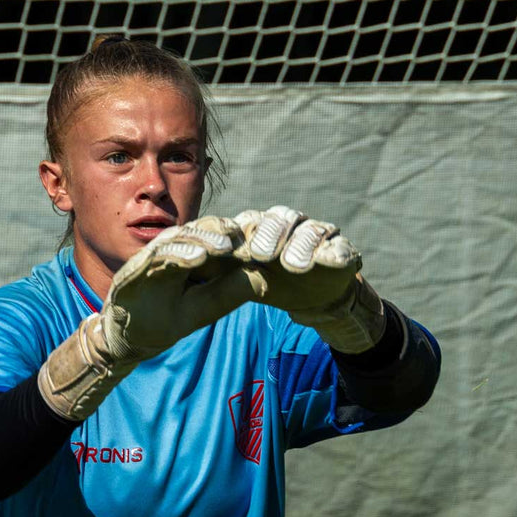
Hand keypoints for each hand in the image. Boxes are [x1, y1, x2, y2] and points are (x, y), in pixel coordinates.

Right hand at [102, 216, 255, 358]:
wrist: (126, 339)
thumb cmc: (164, 319)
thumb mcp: (202, 310)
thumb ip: (228, 293)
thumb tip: (266, 279)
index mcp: (191, 256)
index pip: (216, 239)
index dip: (238, 237)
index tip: (262, 241)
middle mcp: (172, 251)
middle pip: (200, 231)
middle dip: (223, 231)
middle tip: (246, 234)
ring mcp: (152, 257)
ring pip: (180, 238)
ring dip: (203, 239)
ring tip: (225, 245)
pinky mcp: (135, 268)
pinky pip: (157, 256)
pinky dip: (177, 254)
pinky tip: (196, 257)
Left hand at [231, 206, 385, 352]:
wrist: (314, 297)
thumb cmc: (271, 283)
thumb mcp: (238, 283)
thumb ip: (217, 275)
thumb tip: (176, 268)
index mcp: (258, 230)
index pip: (245, 223)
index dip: (232, 234)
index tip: (221, 252)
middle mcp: (286, 226)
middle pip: (277, 219)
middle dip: (268, 235)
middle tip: (260, 255)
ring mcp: (315, 234)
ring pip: (309, 229)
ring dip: (301, 244)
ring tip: (294, 266)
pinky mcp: (340, 249)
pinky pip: (340, 246)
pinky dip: (336, 252)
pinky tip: (332, 261)